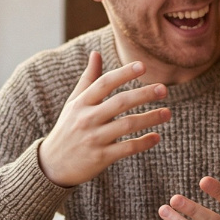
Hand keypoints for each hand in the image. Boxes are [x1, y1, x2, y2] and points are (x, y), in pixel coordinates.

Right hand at [38, 52, 170, 186]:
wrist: (53, 165)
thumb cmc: (67, 129)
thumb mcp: (73, 104)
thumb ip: (87, 79)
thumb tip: (96, 53)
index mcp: (81, 103)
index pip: (104, 83)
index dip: (124, 73)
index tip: (142, 66)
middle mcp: (87, 119)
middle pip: (120, 102)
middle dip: (143, 94)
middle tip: (163, 89)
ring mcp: (94, 138)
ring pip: (127, 125)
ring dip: (150, 118)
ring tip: (167, 113)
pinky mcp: (101, 157)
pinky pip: (127, 148)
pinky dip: (143, 142)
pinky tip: (156, 137)